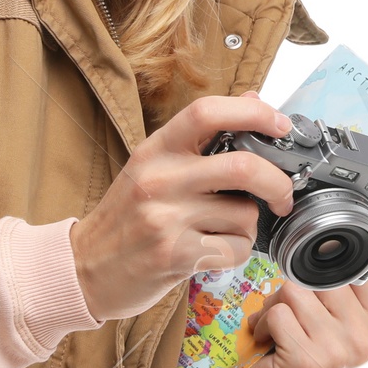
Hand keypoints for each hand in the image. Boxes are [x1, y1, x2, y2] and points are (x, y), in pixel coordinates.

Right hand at [69, 89, 297, 322]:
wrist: (86, 267)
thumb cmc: (126, 216)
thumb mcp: (152, 167)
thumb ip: (200, 138)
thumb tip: (252, 100)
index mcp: (155, 149)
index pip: (206, 112)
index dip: (253, 113)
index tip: (280, 125)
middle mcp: (160, 179)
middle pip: (242, 167)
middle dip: (278, 182)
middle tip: (282, 195)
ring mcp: (166, 218)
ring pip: (245, 215)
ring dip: (248, 225)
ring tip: (222, 229)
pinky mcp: (176, 256)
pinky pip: (235, 249)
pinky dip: (236, 251)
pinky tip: (213, 250)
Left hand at [225, 269, 367, 367]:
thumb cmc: (296, 352)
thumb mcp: (328, 321)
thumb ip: (339, 290)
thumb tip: (333, 241)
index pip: (354, 269)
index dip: (324, 270)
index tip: (313, 287)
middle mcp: (364, 341)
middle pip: (318, 277)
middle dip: (292, 292)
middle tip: (288, 318)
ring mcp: (337, 353)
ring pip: (293, 291)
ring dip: (273, 308)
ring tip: (277, 331)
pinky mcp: (305, 362)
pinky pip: (276, 313)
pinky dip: (262, 324)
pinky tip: (268, 343)